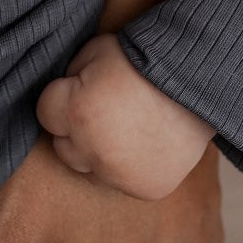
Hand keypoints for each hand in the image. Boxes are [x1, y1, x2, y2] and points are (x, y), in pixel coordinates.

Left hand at [36, 34, 214, 200]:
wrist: (196, 80)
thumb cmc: (142, 60)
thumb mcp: (95, 52)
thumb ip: (71, 77)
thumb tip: (63, 94)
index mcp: (77, 113)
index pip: (45, 113)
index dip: (62, 97)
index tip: (80, 89)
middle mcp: (94, 151)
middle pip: (64, 148)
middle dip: (76, 130)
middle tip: (104, 110)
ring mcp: (120, 176)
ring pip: (92, 171)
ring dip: (100, 153)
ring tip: (126, 127)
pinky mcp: (145, 189)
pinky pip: (123, 182)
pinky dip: (129, 167)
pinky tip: (144, 143)